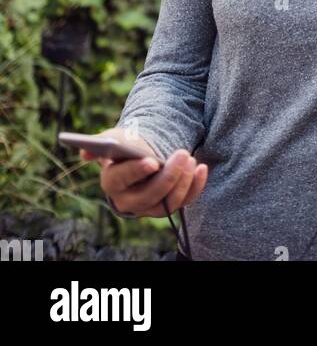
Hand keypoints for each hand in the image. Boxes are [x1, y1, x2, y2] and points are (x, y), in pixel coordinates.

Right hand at [83, 127, 207, 217]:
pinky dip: (195, 186)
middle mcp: (128, 200)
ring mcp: (149, 207)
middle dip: (167, 177)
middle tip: (182, 154)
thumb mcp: (111, 139)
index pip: (121, 180)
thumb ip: (99, 143)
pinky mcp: (167, 206)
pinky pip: (184, 202)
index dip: (136, 171)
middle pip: (148, 196)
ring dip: (182, 182)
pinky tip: (201, 167)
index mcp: (112, 181)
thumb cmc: (125, 145)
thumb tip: (86, 152)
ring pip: (167, 202)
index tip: (152, 161)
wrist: (140, 155)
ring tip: (191, 157)